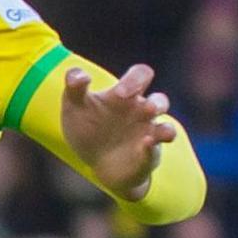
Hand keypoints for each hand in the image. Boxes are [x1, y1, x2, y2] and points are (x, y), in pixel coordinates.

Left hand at [59, 65, 176, 201]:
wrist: (100, 162)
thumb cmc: (88, 127)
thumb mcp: (74, 107)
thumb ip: (74, 89)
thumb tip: (77, 76)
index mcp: (125, 93)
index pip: (139, 75)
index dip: (133, 77)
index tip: (115, 86)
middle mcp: (142, 107)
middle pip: (154, 90)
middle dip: (138, 83)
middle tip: (123, 93)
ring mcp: (148, 128)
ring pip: (164, 115)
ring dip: (157, 108)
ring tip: (149, 110)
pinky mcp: (150, 152)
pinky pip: (157, 148)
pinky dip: (152, 146)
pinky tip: (145, 143)